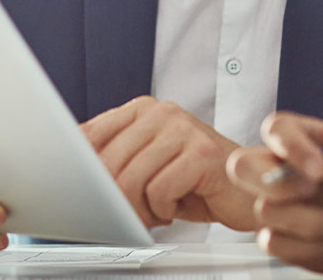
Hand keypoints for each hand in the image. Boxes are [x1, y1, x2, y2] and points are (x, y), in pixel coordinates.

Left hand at [81, 96, 253, 229]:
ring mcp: (183, 130)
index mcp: (143, 109)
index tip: (81, 192)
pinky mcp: (201, 153)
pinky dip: (163, 209)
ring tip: (156, 211)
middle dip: (113, 199)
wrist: (249, 189)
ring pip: (130, 179)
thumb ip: (115, 159)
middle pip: (107, 162)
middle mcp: (162, 112)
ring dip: (139, 208)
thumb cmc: (196, 181)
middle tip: (131, 213)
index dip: (80, 170)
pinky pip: (159, 191)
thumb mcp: (149, 164)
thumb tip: (72, 174)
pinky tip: (176, 207)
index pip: (90, 135)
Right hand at [226, 112, 322, 276]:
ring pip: (264, 210)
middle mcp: (283, 170)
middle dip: (274, 184)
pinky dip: (305, 246)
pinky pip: (271, 242)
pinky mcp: (281, 236)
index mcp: (305, 140)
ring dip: (308, 220)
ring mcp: (279, 204)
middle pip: (241, 166)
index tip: (321, 168)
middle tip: (313, 190)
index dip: (291, 146)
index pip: (277, 128)